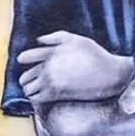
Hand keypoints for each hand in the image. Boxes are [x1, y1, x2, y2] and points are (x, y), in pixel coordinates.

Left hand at [18, 31, 133, 102]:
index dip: (25, 61)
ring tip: (42, 88)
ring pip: (28, 89)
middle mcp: (48, 66)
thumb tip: (38, 41)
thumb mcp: (78, 40)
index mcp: (52, 51)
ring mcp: (51, 81)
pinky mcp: (55, 94)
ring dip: (32, 89)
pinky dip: (38, 97)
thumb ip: (56, 37)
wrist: (110, 75)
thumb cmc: (96, 56)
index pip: (24, 58)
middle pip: (24, 76)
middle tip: (39, 79)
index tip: (31, 64)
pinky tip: (47, 95)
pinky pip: (35, 98)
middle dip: (29, 78)